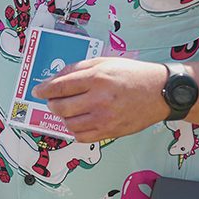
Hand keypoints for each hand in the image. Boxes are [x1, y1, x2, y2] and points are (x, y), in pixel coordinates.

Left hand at [33, 56, 167, 142]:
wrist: (160, 92)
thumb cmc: (133, 75)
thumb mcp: (104, 62)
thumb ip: (78, 68)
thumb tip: (55, 78)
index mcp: (97, 78)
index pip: (60, 87)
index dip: (44, 90)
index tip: (38, 91)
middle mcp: (99, 99)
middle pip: (60, 107)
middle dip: (52, 103)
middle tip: (53, 100)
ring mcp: (105, 118)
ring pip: (69, 124)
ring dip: (64, 117)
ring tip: (69, 110)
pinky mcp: (111, 132)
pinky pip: (82, 137)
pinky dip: (75, 130)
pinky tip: (79, 121)